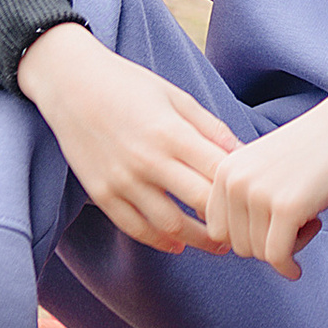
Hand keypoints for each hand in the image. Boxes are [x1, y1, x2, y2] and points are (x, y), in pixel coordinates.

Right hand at [16, 23, 238, 253]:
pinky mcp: (101, 193)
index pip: (218, 175)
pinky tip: (178, 244)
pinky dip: (160, 241)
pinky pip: (135, 228)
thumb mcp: (176, 96)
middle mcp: (147, 161)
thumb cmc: (129, 85)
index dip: (242, 193)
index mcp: (171, 133)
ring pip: (169, 226)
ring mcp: (122, 181)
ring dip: (198, 240)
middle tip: (245, 229)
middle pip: (200, 204)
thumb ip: (210, 127)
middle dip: (227, 222)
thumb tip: (245, 154)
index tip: (256, 200)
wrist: (70, 83)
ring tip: (218, 244)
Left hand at [208, 89, 327, 281]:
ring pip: (259, 253)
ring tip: (305, 225)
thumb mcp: (259, 168)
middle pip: (237, 245)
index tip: (268, 232)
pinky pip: (277, 257)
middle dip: (266, 246)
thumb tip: (227, 244)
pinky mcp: (287, 207)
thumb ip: (239, 197)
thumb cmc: (310, 151)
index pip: (216, 229)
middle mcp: (235, 181)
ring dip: (284, 251)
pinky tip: (297, 267)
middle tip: (293, 227)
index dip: (244, 238)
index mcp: (225, 171)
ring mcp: (259, 194)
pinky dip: (287, 267)